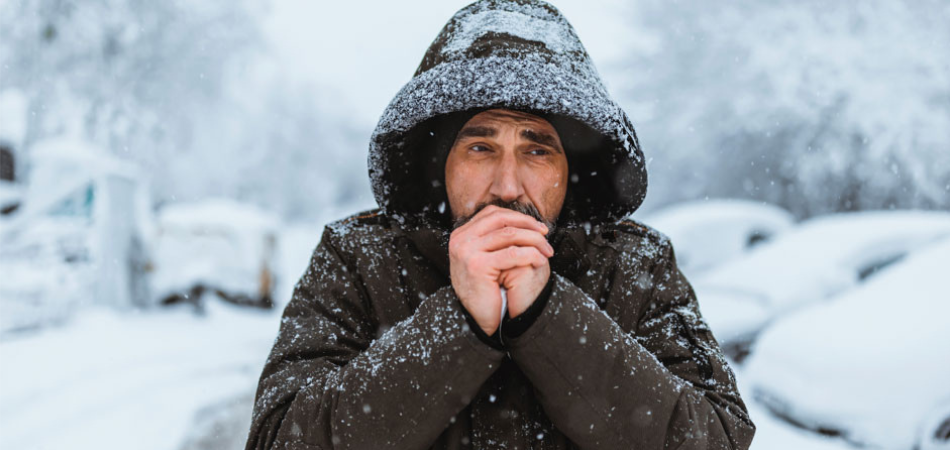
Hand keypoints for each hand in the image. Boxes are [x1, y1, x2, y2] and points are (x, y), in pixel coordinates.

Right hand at [449, 205, 552, 334]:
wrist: (477, 319)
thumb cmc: (485, 290)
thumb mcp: (484, 258)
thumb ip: (493, 239)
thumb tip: (520, 220)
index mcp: (461, 235)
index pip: (493, 213)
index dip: (518, 216)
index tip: (536, 226)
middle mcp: (460, 240)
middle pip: (501, 219)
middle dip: (528, 224)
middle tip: (545, 234)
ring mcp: (466, 251)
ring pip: (509, 234)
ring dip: (534, 240)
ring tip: (547, 250)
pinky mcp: (477, 265)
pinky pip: (512, 254)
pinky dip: (531, 255)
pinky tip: (540, 261)